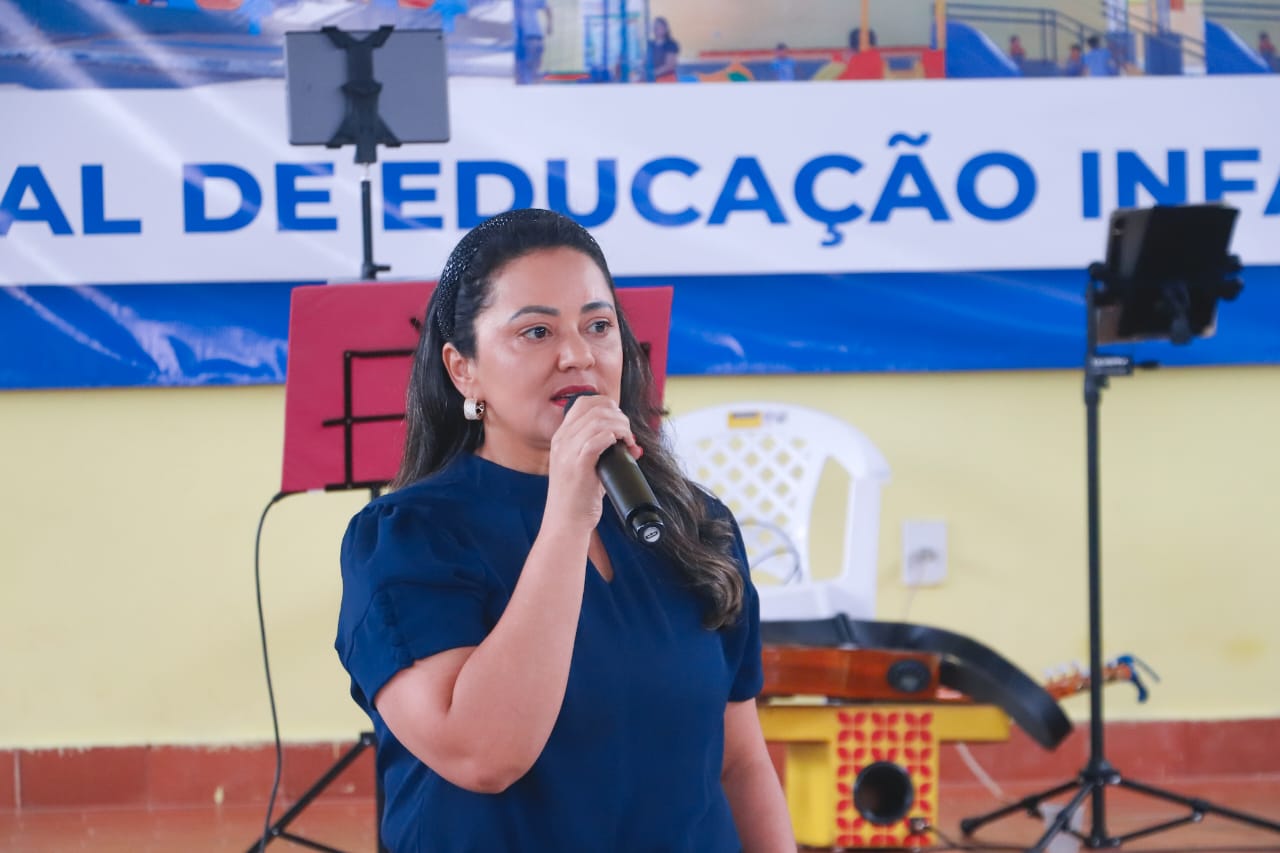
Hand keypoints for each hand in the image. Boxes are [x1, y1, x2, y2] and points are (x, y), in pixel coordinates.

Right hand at [544, 395, 638, 531]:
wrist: (566, 521)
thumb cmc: (578, 497)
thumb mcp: (586, 466)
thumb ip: (603, 451)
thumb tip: (632, 445)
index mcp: (561, 437)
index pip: (583, 403)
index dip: (607, 405)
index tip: (620, 421)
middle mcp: (562, 441)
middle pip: (594, 408)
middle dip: (618, 416)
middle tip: (628, 434)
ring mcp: (567, 452)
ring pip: (598, 421)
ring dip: (620, 427)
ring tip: (628, 441)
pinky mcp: (577, 465)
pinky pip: (597, 440)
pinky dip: (613, 437)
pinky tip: (620, 445)